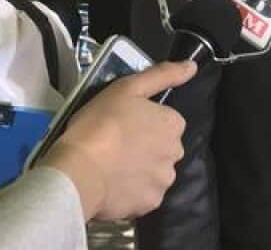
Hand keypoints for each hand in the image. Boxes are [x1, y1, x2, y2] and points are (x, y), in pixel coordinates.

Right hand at [41, 61, 195, 220]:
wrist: (79, 170)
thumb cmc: (100, 123)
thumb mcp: (128, 88)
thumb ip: (163, 75)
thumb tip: (192, 66)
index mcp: (173, 125)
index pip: (167, 122)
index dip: (145, 122)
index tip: (124, 124)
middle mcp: (175, 153)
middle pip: (163, 148)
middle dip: (147, 147)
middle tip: (116, 145)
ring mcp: (163, 181)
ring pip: (155, 173)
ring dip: (141, 170)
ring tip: (113, 167)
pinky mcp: (149, 204)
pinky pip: (144, 195)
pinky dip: (132, 191)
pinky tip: (113, 185)